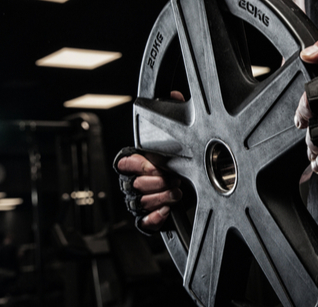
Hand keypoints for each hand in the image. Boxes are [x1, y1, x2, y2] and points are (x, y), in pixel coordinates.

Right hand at [114, 91, 184, 232]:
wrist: (192, 188)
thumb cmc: (179, 162)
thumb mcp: (178, 140)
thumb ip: (174, 115)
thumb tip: (173, 96)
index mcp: (136, 162)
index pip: (125, 163)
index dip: (140, 165)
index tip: (156, 165)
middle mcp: (134, 182)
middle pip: (133, 184)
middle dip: (155, 182)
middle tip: (173, 179)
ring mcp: (139, 201)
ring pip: (139, 202)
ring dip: (159, 198)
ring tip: (176, 193)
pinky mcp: (147, 218)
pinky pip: (143, 221)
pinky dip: (154, 217)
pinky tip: (166, 211)